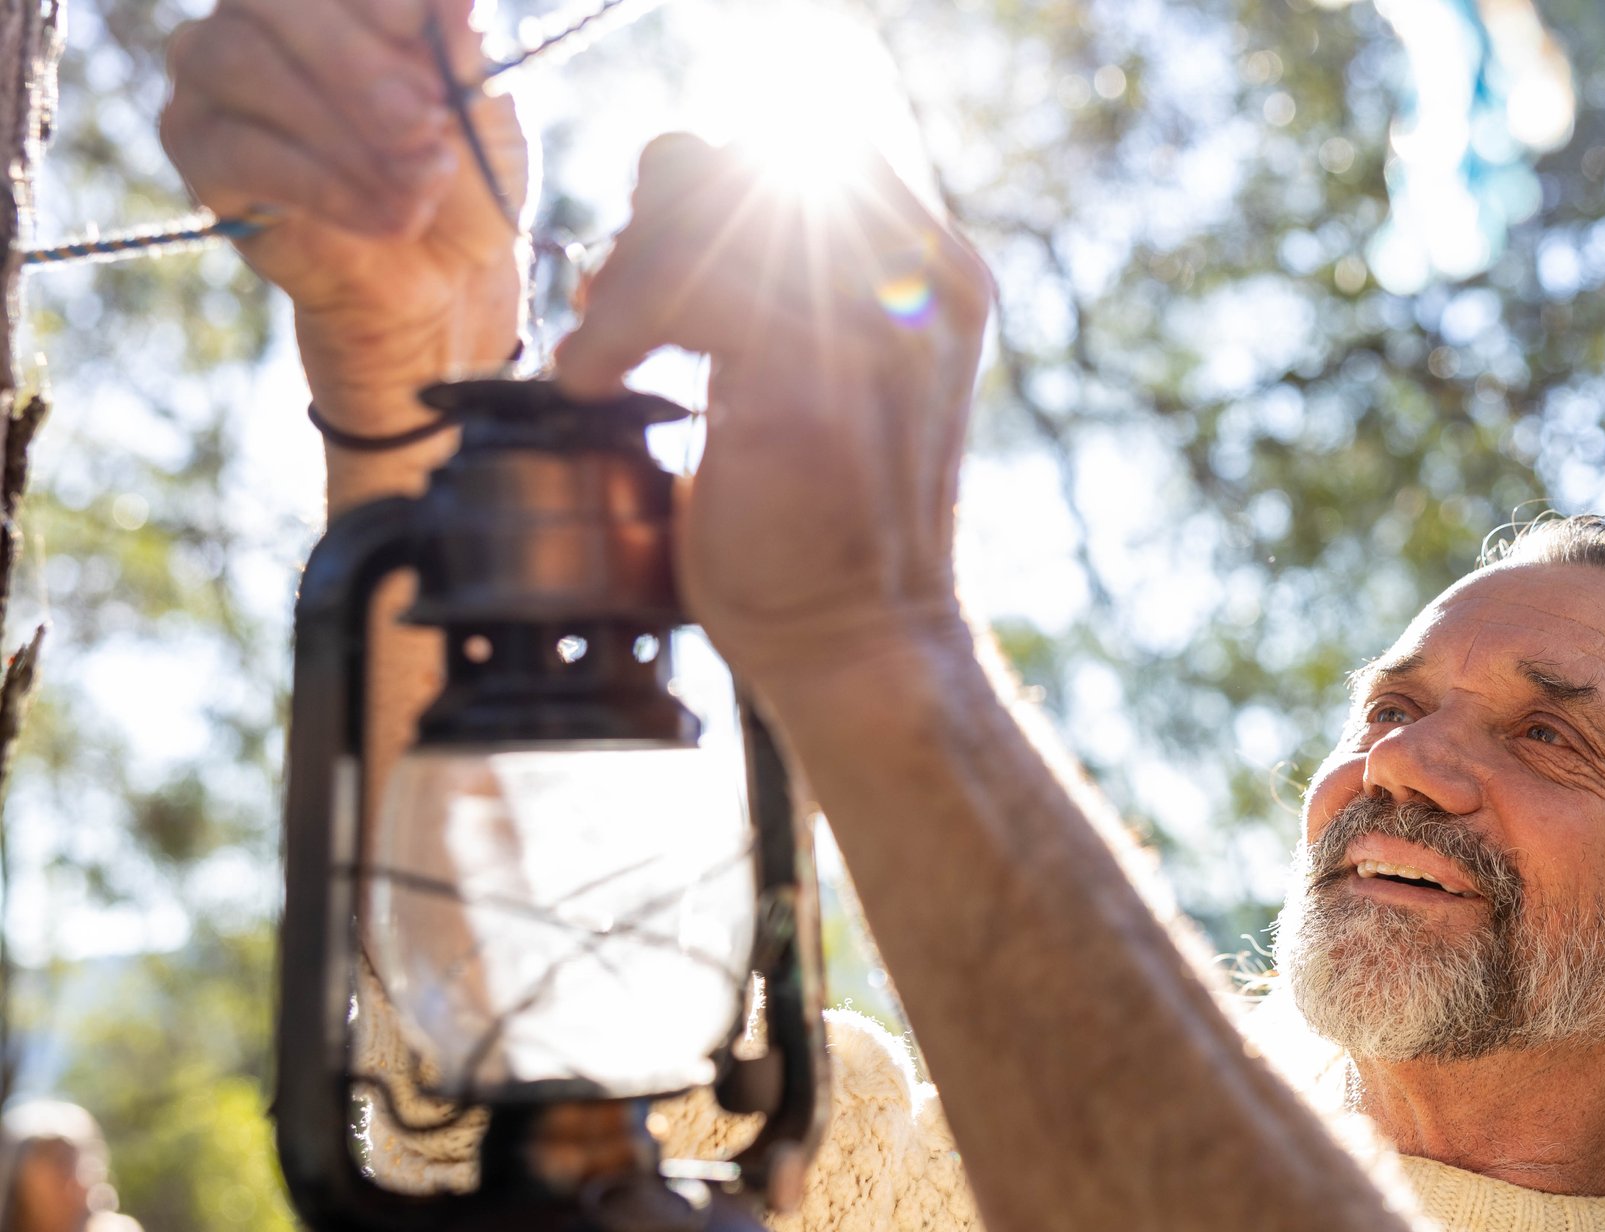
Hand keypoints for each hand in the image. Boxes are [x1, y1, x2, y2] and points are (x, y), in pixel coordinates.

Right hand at [160, 0, 528, 427]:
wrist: (443, 275)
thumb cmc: (465, 177)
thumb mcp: (489, 118)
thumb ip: (467, 58)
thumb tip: (456, 5)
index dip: (379, 2)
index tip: (435, 48)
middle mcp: (262, 12)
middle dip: (354, 64)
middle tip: (426, 125)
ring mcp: (212, 72)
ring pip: (240, 63)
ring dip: (342, 133)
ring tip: (420, 186)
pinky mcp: (196, 146)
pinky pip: (239, 149)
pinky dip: (326, 185)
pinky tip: (389, 217)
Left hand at [551, 136, 992, 697]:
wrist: (861, 644)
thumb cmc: (822, 522)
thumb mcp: (818, 369)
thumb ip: (781, 278)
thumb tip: (674, 186)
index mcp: (939, 271)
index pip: (796, 148)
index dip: (702, 191)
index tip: (655, 269)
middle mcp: (926, 278)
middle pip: (738, 162)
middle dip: (652, 228)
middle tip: (618, 314)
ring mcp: (878, 323)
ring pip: (698, 212)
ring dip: (623, 278)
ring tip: (607, 354)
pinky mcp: (811, 376)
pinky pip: (678, 284)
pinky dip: (612, 327)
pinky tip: (598, 384)